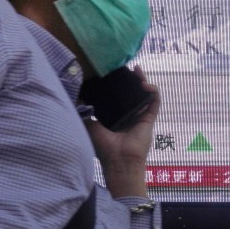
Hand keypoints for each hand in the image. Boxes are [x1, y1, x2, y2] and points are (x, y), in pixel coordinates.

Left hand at [85, 69, 161, 197]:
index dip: (118, 83)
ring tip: (138, 71)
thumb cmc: (104, 146)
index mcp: (116, 115)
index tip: (113, 71)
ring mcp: (141, 116)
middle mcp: (129, 114)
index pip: (119, 95)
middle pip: (133, 91)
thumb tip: (75, 95)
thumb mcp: (89, 124)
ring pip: (145, 93)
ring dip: (143, 80)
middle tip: (127, 68)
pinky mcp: (150, 119)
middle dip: (132, 78)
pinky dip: (153, 91)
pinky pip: (155, 101)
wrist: (119, 160)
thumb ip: (83, 111)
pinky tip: (145, 84)